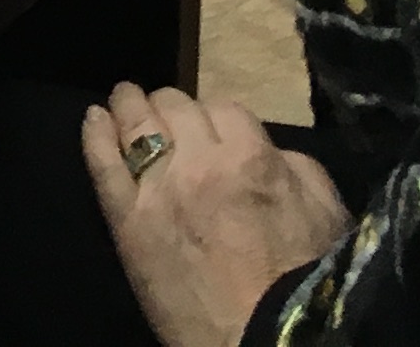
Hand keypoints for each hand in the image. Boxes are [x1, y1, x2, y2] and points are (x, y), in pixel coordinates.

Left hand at [82, 83, 350, 346]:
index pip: (224, 108)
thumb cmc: (303, 279)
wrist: (263, 338)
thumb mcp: (325, 212)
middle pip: (176, 106)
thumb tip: (271, 151)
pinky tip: (94, 118)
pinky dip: (95, 135)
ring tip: (124, 98)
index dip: (218, 118)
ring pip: (136, 124)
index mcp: (250, 155)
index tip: (213, 129)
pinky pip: (103, 165)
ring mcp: (157, 189)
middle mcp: (199, 161)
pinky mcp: (126, 221)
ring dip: (130, 105)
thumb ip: (297, 167)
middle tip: (165, 110)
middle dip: (172, 106)